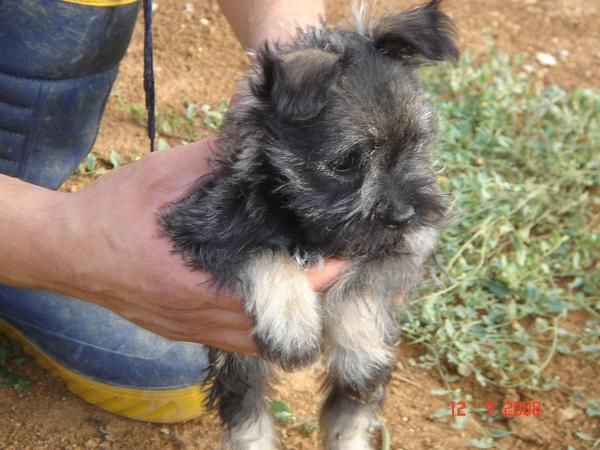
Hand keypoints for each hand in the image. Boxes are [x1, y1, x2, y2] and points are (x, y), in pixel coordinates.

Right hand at [48, 138, 343, 353]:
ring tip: (313, 285)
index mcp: (195, 279)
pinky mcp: (182, 332)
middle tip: (336, 267)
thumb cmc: (113, 211)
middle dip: (315, 299)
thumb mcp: (163, 175)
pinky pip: (236, 343)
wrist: (69, 249)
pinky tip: (274, 300)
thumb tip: (257, 146)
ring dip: (293, 319)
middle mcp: (197, 314)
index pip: (279, 290)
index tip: (345, 255)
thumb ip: (214, 162)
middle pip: (279, 326)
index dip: (321, 275)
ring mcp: (189, 330)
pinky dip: (264, 328)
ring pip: (260, 343)